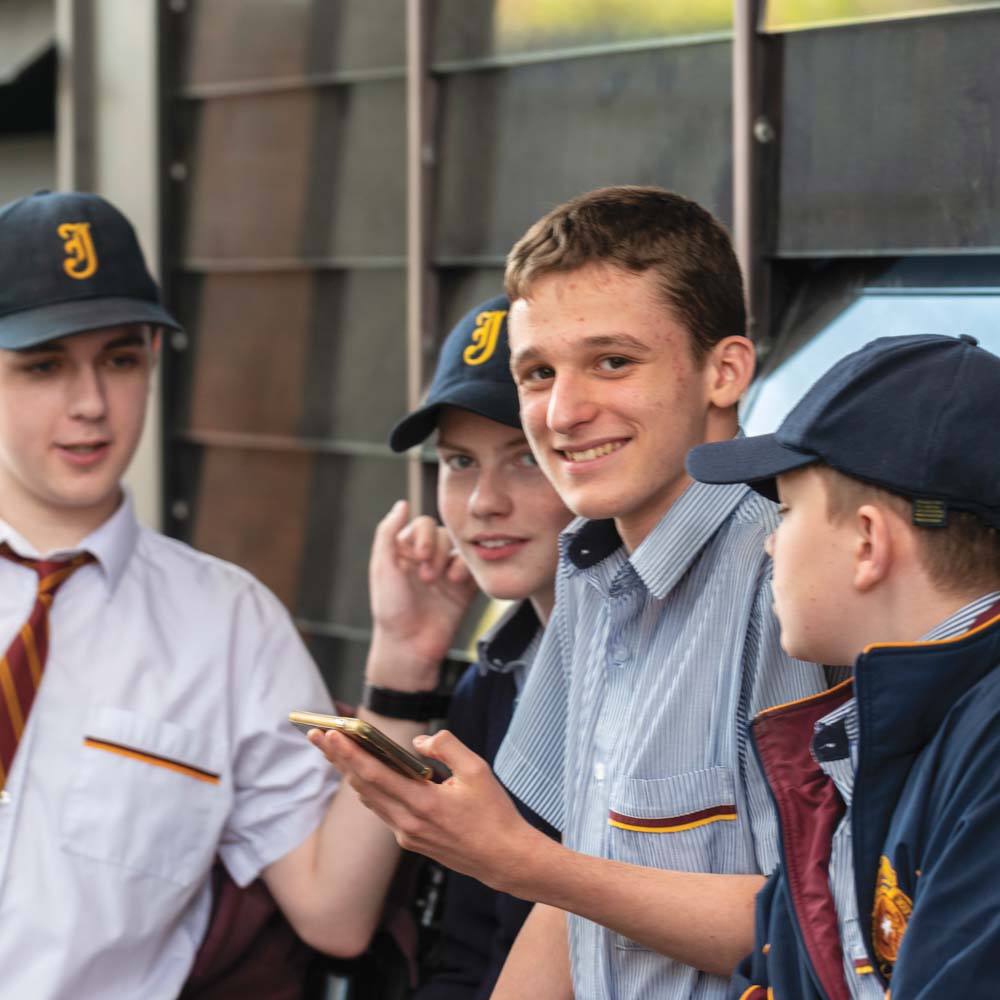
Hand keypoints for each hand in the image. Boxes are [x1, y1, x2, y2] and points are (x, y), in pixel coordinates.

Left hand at [310, 726, 543, 893]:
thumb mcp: (478, 770)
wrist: (504, 859)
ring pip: (370, 799)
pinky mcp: (411, 841)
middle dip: (337, 758)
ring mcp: (407, 835)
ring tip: (333, 750)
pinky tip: (363, 775)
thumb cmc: (494, 813)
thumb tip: (418, 742)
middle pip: (362, 785)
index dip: (349, 752)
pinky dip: (370, 789)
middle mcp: (408, 822)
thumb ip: (446, 747)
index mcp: (423, 803)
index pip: (375, 774)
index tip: (330, 733)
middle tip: (317, 734)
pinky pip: (383, 810)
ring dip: (350, 773)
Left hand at [366, 501, 477, 687]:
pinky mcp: (465, 587)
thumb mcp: (383, 567)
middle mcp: (427, 558)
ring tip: (443, 581)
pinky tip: (458, 582)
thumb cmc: (391, 609)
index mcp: (405, 551)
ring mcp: (447, 572)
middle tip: (428, 576)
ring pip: (460, 547)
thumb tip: (402, 504)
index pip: (423, 524)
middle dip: (437, 550)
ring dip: (451, 560)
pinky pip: (474, 566)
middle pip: (444, 533)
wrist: (410, 647)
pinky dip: (468, 568)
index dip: (424, 535)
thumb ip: (388, 532)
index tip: (418, 557)